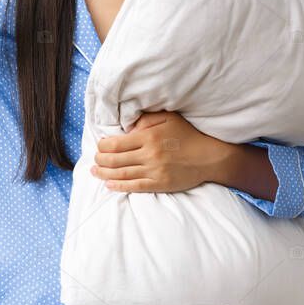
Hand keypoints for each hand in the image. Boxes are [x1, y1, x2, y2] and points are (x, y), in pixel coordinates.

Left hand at [91, 110, 231, 192]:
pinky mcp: (160, 184)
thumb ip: (146, 119)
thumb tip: (127, 127)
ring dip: (104, 173)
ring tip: (95, 171)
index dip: (103, 145)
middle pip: (115, 159)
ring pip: (122, 174)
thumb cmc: (188, 134)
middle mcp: (149, 154)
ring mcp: (154, 171)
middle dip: (100, 160)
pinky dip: (119, 186)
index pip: (116, 143)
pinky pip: (134, 186)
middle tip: (94, 159)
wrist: (209, 156)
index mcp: (149, 136)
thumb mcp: (168, 118)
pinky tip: (108, 184)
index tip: (99, 145)